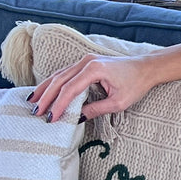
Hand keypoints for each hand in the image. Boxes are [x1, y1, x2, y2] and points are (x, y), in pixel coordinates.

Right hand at [32, 54, 163, 122]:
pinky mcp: (86, 63)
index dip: (59, 104)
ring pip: (59, 75)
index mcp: (94, 69)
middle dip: (46, 97)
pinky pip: (65, 73)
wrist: (146, 67)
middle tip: (36, 112)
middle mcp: (86, 62)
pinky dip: (54, 83)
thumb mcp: (119, 102)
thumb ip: (97, 109)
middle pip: (59, 80)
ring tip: (33, 102)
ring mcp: (85, 61)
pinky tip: (46, 91)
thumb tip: (78, 118)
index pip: (70, 89)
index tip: (51, 118)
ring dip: (46, 89)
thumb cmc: (136, 84)